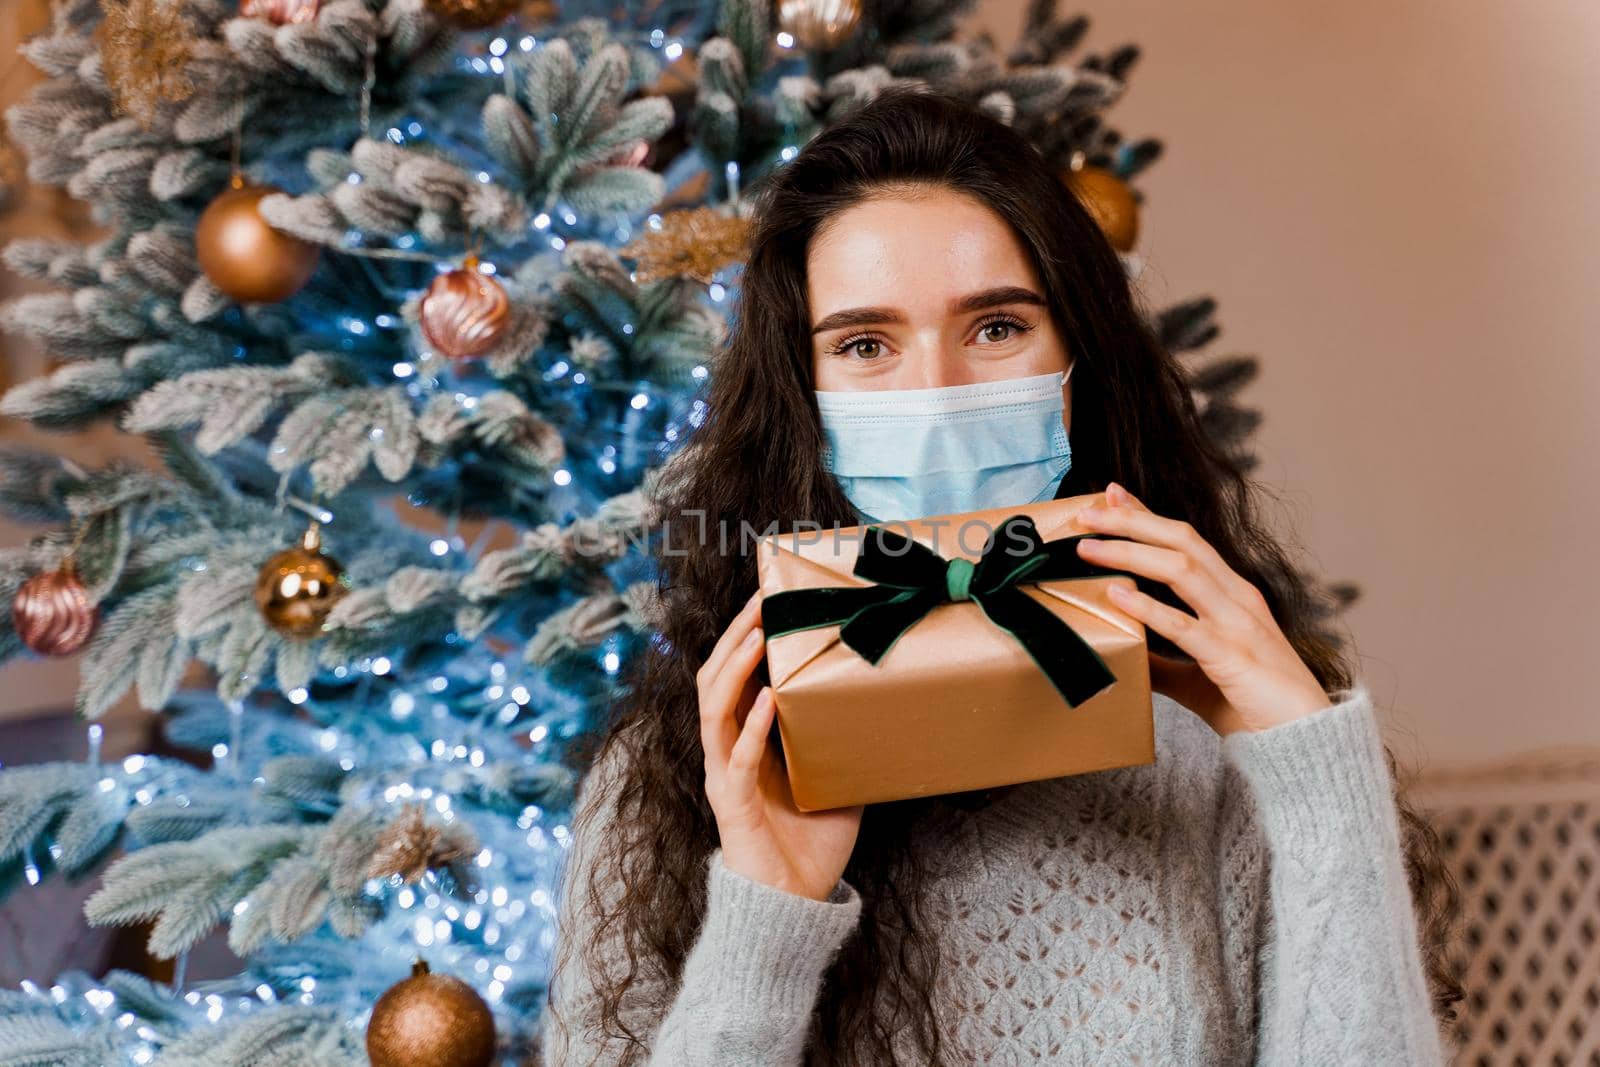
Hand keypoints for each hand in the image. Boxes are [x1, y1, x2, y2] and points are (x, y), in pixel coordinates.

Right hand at [696, 589, 864, 900]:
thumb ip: (848, 744)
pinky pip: (736, 757)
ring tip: (758, 635)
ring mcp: (722, 774)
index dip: (743, 637)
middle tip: (760, 601)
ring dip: (734, 668)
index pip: (733, 676)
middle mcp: (725, 750)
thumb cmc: (811, 845)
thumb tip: (890, 707)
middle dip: (734, 636)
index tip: (766, 599)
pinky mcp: (730, 802)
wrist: (792, 904)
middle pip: (714, 678)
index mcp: (745, 740)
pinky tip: (768, 700)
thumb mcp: (838, 780)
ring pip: (713, 707)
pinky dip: (751, 727)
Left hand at [1072, 482, 1333, 735]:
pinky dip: (1148, 606)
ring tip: (1088, 548)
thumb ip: (1163, 661)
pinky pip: (1185, 624)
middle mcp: (1237, 598)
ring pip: (1182, 568)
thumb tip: (1125, 651)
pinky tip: (1117, 595)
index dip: (1148, 515)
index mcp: (1233, 595)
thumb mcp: (1196, 677)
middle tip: (1087, 511)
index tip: (1112, 494)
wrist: (1303, 741)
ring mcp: (1238, 623)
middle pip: (1183, 540)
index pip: (1187, 541)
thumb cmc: (1255, 706)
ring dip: (1131, 552)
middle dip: (1132, 521)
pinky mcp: (1233, 656)